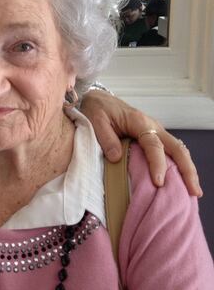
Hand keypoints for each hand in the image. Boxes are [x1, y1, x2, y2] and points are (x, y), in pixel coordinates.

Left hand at [81, 90, 201, 196]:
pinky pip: (170, 151)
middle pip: (177, 148)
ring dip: (187, 169)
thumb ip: (106, 138)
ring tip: (193, 190)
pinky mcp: (154, 136)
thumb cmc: (97, 109)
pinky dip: (179, 165)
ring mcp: (156, 131)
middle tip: (194, 191)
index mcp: (139, 121)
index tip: (158, 182)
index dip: (157, 164)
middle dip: (187, 170)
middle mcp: (153, 126)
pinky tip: (180, 181)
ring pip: (178, 150)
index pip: (154, 145)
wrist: (99, 99)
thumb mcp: (95, 121)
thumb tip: (117, 158)